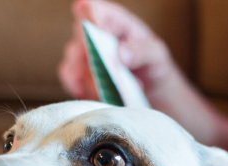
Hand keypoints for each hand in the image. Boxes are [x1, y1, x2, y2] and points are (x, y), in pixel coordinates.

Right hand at [57, 0, 179, 104]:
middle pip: (80, 35)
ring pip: (74, 60)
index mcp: (114, 19)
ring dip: (93, 78)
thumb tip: (121, 54)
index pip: (93, 8)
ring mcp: (82, 53)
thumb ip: (142, 52)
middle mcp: (94, 33)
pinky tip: (99, 94)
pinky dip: (83, 88)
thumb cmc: (152, 65)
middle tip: (112, 70)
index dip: (90, 18)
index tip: (97, 33)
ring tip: (116, 89)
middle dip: (94, 55)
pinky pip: (70, 78)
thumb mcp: (157, 55)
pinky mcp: (76, 74)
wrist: (149, 91)